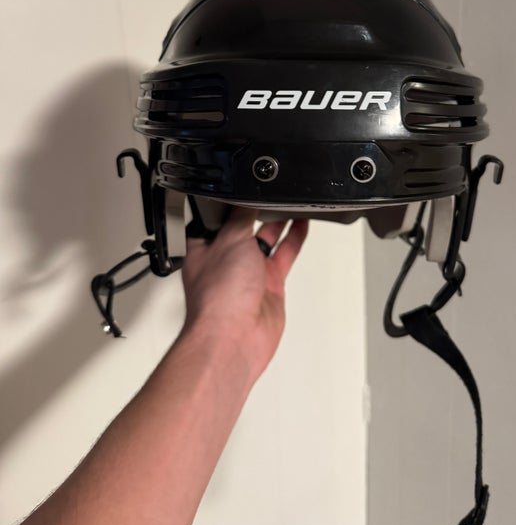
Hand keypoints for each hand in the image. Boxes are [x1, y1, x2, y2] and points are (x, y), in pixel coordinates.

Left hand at [179, 208, 308, 381]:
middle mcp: (226, 260)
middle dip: (257, 210)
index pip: (217, 218)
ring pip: (267, 240)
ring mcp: (249, 274)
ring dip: (279, 221)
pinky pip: (284, 256)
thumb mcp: (230, 240)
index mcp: (205, 248)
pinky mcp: (270, 285)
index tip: (242, 186)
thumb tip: (247, 199)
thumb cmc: (218, 298)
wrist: (235, 338)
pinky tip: (301, 225)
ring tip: (291, 201)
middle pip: (244, 227)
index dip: (228, 203)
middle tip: (271, 191)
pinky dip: (294, 239)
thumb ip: (241, 218)